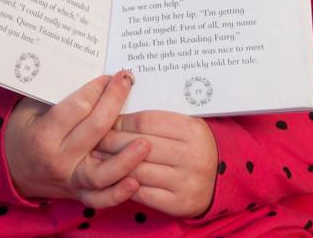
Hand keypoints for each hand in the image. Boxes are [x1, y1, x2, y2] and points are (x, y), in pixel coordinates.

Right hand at [4, 71, 150, 207]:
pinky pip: (100, 199)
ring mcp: (71, 180)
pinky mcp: (79, 194)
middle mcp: (59, 160)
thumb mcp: (32, 107)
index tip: (111, 76)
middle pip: (95, 131)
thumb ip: (60, 95)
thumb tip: (95, 74)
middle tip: (128, 82)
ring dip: (126, 159)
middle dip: (114, 102)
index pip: (77, 108)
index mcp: (44, 135)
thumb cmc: (26, 130)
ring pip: (101, 174)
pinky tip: (136, 182)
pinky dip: (118, 194)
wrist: (10, 167)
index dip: (97, 89)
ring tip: (145, 142)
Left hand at [96, 111, 217, 217]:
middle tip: (93, 138)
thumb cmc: (194, 147)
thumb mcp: (185, 126)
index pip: (146, 122)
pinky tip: (110, 177)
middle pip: (139, 145)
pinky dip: (122, 185)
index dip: (121, 121)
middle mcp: (192, 156)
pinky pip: (142, 193)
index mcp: (193, 130)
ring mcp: (186, 181)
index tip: (105, 119)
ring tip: (96, 157)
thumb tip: (118, 110)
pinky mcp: (178, 203)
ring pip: (138, 170)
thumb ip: (159, 119)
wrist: (219, 180)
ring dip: (111, 163)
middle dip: (111, 141)